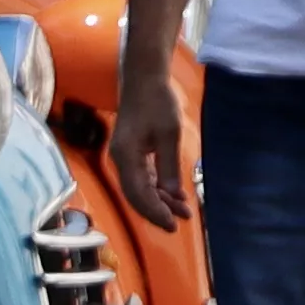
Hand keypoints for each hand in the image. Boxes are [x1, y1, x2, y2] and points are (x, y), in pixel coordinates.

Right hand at [109, 49, 190, 229]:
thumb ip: (169, 166)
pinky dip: (157, 188)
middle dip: (157, 211)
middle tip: (180, 223)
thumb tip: (173, 194)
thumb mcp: (168, 135)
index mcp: (126, 156)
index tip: (173, 224)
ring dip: (160, 201)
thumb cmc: (157, 102)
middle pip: (136, 196)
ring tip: (184, 210)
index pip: (138, 194)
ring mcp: (125, 157)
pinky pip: (142, 177)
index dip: (155, 212)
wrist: (144, 80)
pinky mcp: (131, 153)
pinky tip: (174, 195)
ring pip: (140, 188)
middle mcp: (121, 160)